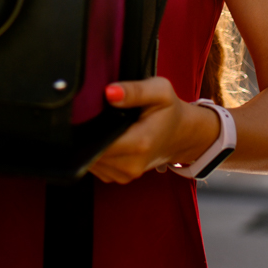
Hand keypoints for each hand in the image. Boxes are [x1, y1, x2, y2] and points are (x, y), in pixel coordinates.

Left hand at [87, 77, 220, 184]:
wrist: (180, 134)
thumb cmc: (169, 111)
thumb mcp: (159, 91)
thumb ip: (134, 90)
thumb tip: (109, 92)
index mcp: (140, 143)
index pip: (98, 142)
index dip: (87, 127)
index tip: (88, 112)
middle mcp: (132, 164)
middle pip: (92, 152)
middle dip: (88, 134)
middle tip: (98, 115)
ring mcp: (125, 175)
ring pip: (91, 160)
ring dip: (91, 144)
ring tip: (104, 126)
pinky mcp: (119, 178)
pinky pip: (96, 167)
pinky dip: (96, 153)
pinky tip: (106, 138)